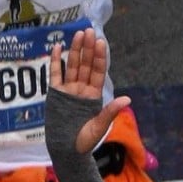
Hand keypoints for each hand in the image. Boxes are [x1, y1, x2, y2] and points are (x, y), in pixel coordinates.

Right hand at [50, 29, 130, 152]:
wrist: (66, 151)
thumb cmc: (84, 141)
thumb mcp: (99, 126)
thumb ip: (110, 111)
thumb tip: (127, 99)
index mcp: (93, 95)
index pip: (97, 72)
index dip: (99, 57)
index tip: (101, 42)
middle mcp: (81, 89)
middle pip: (85, 65)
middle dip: (87, 48)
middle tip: (89, 31)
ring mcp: (68, 90)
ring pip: (72, 66)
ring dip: (75, 50)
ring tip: (78, 34)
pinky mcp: (55, 94)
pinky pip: (55, 74)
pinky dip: (55, 61)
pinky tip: (57, 47)